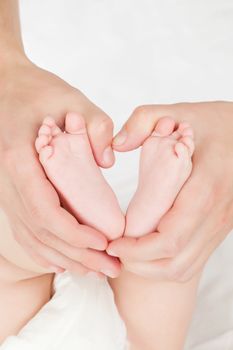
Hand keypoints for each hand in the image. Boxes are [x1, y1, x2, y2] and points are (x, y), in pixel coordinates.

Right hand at [0, 57, 119, 277]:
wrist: (10, 88)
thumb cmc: (39, 92)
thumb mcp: (71, 99)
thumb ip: (95, 126)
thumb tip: (107, 161)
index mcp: (20, 160)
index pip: (44, 209)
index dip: (73, 233)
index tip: (104, 242)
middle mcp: (9, 182)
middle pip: (41, 232)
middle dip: (77, 255)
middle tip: (111, 268)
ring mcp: (9, 190)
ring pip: (33, 237)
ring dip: (65, 258)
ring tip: (96, 271)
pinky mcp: (16, 193)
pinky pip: (26, 230)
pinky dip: (45, 251)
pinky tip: (64, 263)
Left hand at [107, 101, 232, 281]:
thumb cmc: (211, 125)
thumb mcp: (178, 112)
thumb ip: (144, 121)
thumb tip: (117, 144)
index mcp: (205, 187)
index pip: (170, 236)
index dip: (137, 249)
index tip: (113, 242)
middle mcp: (215, 213)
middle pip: (174, 259)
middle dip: (138, 263)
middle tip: (114, 250)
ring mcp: (220, 225)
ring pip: (184, 267)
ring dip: (151, 267)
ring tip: (127, 252)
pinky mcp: (218, 229)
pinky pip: (193, 261)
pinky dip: (166, 264)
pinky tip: (148, 250)